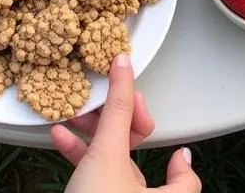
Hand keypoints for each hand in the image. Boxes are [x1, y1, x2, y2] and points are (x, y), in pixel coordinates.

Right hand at [52, 55, 199, 192]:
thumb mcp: (108, 153)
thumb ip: (118, 109)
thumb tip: (125, 67)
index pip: (185, 177)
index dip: (172, 150)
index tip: (145, 115)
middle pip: (136, 156)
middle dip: (114, 124)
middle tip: (102, 103)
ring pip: (109, 164)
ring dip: (90, 135)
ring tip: (75, 114)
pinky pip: (89, 175)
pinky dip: (77, 155)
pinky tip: (59, 136)